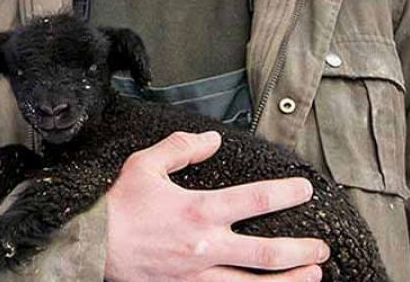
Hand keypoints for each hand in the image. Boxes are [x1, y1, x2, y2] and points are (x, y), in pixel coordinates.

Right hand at [104, 131, 328, 281]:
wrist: (88, 247)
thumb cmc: (116, 208)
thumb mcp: (144, 166)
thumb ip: (181, 149)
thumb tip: (212, 142)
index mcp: (198, 210)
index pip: (256, 200)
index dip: (286, 194)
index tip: (304, 190)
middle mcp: (205, 246)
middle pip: (268, 254)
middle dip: (302, 251)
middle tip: (321, 247)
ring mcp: (198, 274)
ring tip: (312, 276)